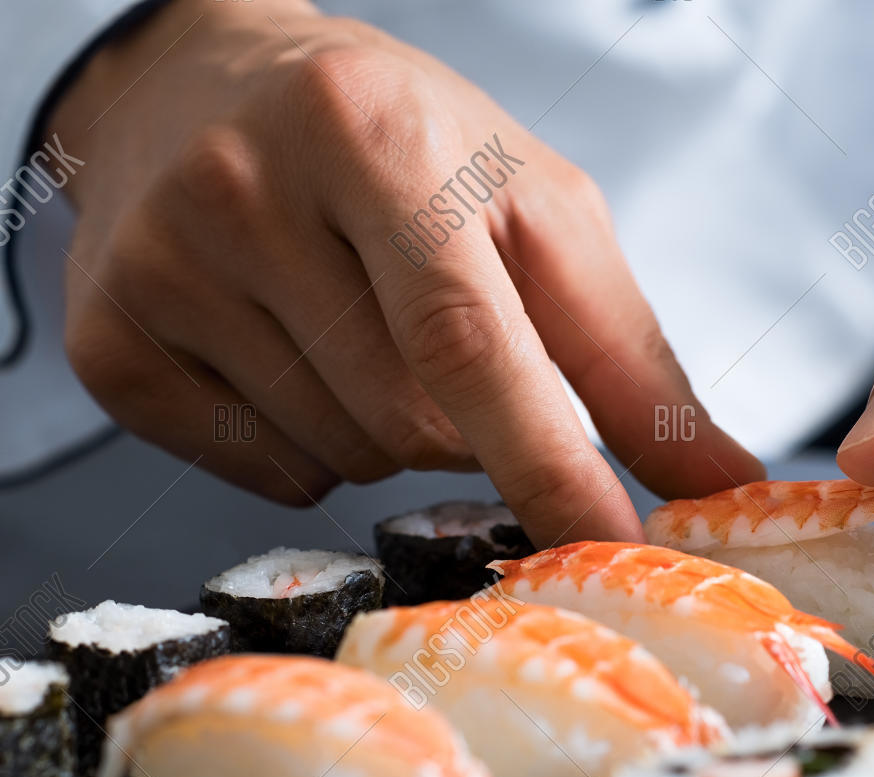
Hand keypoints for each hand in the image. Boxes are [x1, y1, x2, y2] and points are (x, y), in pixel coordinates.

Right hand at [50, 0, 760, 543]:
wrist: (203, 84)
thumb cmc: (395, 142)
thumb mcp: (533, 207)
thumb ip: (630, 354)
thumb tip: (718, 485)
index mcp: (377, 140)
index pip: (471, 341)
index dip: (549, 465)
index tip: (613, 553)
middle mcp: (249, 194)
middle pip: (415, 426)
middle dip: (469, 426)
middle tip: (442, 335)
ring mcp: (164, 271)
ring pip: (347, 459)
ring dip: (393, 433)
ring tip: (359, 324)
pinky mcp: (114, 342)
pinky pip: (270, 475)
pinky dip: (314, 448)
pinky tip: (294, 353)